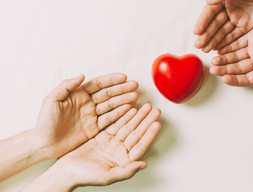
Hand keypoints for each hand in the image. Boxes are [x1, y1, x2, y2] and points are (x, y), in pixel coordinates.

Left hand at [34, 73, 138, 158]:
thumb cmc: (45, 121)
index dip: (111, 80)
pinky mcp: (94, 128)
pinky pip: (109, 119)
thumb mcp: (52, 100)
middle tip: (134, 85)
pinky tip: (129, 109)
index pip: (98, 84)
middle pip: (108, 93)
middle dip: (122, 89)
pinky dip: (119, 114)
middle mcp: (87, 103)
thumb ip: (66, 86)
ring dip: (123, 100)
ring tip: (135, 96)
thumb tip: (81, 75)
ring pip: (111, 105)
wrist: (44, 143)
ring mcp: (92, 115)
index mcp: (78, 95)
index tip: (123, 77)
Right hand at [44, 104, 160, 189]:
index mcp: (123, 161)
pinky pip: (115, 123)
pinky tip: (130, 108)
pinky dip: (123, 115)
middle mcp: (119, 151)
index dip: (149, 134)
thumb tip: (143, 165)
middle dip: (146, 121)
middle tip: (155, 110)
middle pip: (136, 133)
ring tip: (146, 106)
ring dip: (137, 116)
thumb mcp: (107, 176)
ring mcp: (111, 143)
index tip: (157, 123)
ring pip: (127, 126)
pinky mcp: (102, 136)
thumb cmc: (84, 177)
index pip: (140, 145)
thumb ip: (127, 171)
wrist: (64, 171)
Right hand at [194, 0, 252, 52]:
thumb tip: (209, 0)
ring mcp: (237, 19)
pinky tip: (217, 50)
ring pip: (222, 32)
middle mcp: (229, 9)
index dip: (203, 21)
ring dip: (213, 41)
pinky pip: (233, 37)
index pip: (210, 11)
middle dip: (206, 35)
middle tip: (198, 45)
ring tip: (205, 50)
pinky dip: (225, 44)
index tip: (196, 31)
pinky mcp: (246, 27)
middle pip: (214, 24)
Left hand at [210, 10, 252, 97]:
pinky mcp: (252, 36)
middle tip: (213, 69)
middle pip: (237, 68)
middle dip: (225, 69)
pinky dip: (228, 45)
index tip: (224, 78)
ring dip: (224, 58)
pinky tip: (219, 48)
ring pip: (234, 56)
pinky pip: (236, 42)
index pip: (245, 79)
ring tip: (214, 59)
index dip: (234, 80)